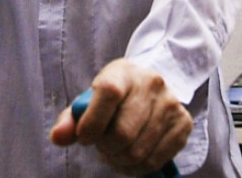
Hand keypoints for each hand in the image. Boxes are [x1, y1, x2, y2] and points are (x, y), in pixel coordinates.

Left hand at [49, 59, 191, 175]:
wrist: (149, 85)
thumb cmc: (114, 95)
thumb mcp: (91, 98)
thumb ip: (71, 118)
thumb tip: (58, 138)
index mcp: (123, 72)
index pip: (108, 93)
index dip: (92, 122)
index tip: (84, 138)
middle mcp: (151, 84)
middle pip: (123, 133)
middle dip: (105, 149)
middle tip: (101, 147)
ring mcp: (170, 104)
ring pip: (139, 152)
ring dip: (120, 161)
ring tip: (115, 152)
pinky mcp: (183, 123)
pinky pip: (156, 161)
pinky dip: (138, 168)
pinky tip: (130, 158)